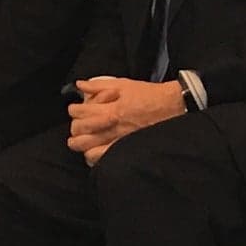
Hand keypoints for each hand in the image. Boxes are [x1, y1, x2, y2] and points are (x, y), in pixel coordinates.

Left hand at [65, 76, 185, 166]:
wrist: (171, 107)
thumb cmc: (149, 95)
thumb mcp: (123, 84)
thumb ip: (98, 85)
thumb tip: (80, 85)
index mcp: (110, 110)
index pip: (80, 114)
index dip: (73, 110)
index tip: (76, 109)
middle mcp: (112, 128)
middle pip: (80, 134)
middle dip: (75, 129)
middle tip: (79, 124)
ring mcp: (118, 142)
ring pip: (88, 151)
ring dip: (83, 144)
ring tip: (85, 139)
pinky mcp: (126, 151)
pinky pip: (103, 161)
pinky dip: (95, 157)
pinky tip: (96, 150)